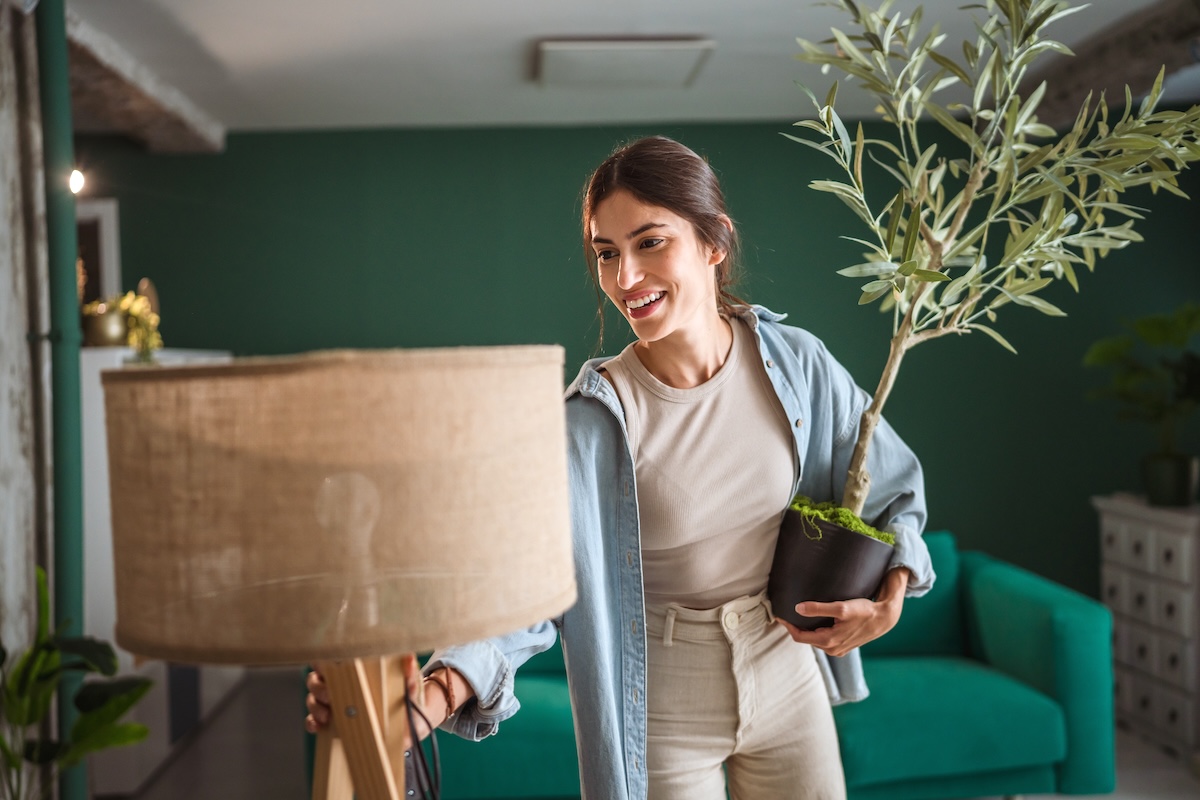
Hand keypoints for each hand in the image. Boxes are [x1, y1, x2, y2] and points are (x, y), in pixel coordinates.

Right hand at [304, 656, 463, 748]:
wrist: (413, 727)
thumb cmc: (410, 701)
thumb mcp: (412, 687)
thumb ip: (409, 675)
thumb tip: (409, 658)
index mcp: (359, 671)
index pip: (333, 660)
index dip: (323, 662)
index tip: (325, 668)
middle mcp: (344, 684)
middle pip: (317, 679)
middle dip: (319, 687)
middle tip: (329, 696)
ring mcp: (339, 704)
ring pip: (314, 699)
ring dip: (315, 706)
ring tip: (327, 715)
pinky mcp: (337, 723)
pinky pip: (316, 721)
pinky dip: (313, 723)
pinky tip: (319, 726)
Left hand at [778, 567, 909, 656]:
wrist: (884, 618)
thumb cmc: (864, 611)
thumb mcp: (840, 607)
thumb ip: (818, 609)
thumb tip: (798, 609)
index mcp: (828, 641)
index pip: (799, 636)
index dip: (787, 626)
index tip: (778, 614)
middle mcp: (831, 649)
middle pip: (806, 639)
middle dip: (795, 627)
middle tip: (786, 613)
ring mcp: (838, 650)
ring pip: (815, 640)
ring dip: (806, 630)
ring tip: (799, 616)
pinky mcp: (844, 646)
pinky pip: (824, 640)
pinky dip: (817, 632)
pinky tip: (816, 622)